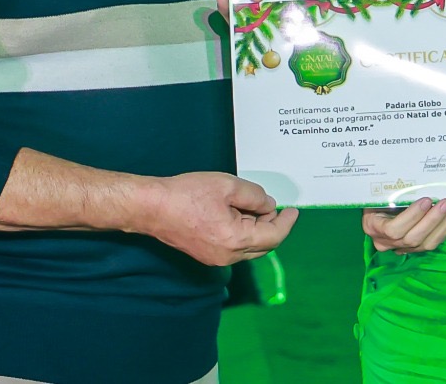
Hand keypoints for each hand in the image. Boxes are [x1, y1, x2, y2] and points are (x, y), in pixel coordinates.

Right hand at [136, 171, 298, 266]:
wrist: (152, 207)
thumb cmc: (186, 195)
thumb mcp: (228, 186)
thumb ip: (255, 196)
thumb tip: (269, 205)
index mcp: (235, 240)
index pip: (273, 236)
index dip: (286, 222)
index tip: (293, 210)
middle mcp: (227, 256)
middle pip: (264, 245)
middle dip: (273, 226)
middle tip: (274, 206)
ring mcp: (216, 259)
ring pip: (249, 248)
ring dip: (257, 229)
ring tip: (252, 206)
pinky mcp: (207, 256)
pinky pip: (235, 248)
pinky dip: (243, 233)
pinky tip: (237, 215)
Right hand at [362, 197, 445, 255]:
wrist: (378, 205)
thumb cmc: (379, 194)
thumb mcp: (381, 191)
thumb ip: (394, 191)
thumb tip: (420, 182)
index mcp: (373, 226)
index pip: (393, 229)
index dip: (412, 216)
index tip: (427, 200)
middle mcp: (385, 242)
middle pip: (413, 238)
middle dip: (433, 220)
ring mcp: (401, 248)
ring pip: (426, 244)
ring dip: (444, 225)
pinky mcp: (416, 249)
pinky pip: (433, 242)